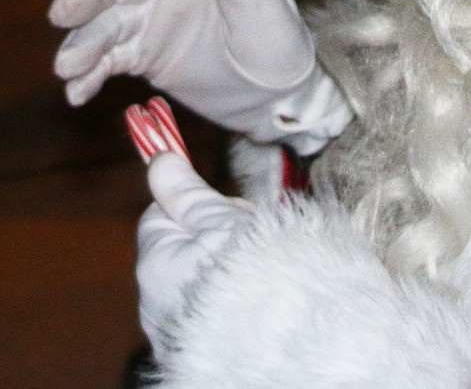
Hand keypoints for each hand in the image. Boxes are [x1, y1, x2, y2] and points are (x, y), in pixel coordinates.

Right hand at [50, 0, 351, 150]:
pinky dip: (87, 74)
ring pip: (102, 23)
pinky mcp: (143, 56)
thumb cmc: (276, 37)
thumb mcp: (257, 1)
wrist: (276, 96)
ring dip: (81, 42)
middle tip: (63, 13)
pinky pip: (106, 60)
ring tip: (69, 68)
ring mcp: (148, 20)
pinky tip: (77, 91)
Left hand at [137, 152, 252, 352]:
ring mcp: (170, 330)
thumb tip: (159, 161)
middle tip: (251, 233)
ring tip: (259, 265)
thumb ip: (188, 193)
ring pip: (194, 277)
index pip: (159, 213)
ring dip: (221, 265)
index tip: (224, 206)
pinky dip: (224, 298)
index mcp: (154, 261)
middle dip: (211, 233)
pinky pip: (204, 309)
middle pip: (179, 245)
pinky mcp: (191, 351)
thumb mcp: (222, 219)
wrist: (278, 343)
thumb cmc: (252, 274)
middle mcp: (151, 300)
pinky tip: (252, 296)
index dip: (191, 203)